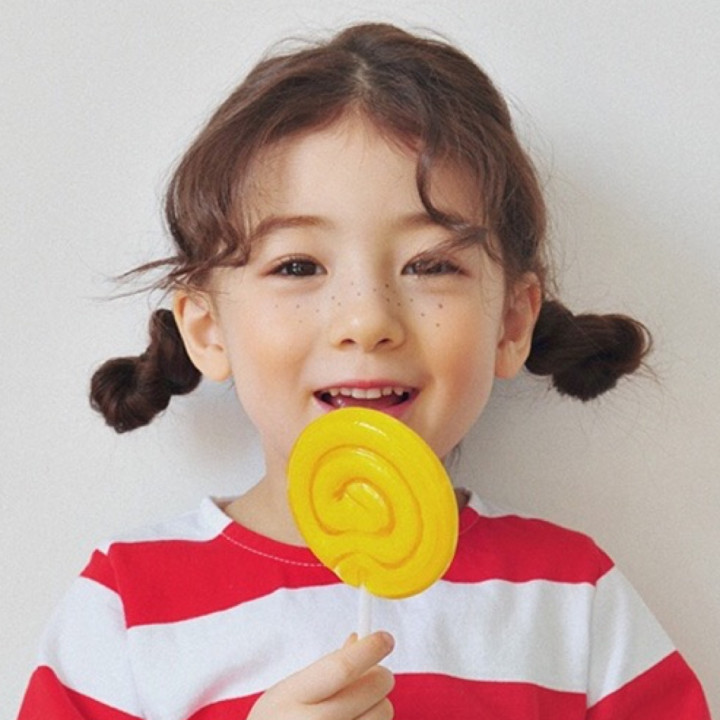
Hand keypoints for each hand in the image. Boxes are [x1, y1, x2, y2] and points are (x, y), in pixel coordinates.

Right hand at [248, 631, 394, 719]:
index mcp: (292, 698)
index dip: (369, 649)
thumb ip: (326, 667)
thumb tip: (360, 640)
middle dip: (380, 675)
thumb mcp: (290, 690)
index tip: (385, 638)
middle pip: (371, 690)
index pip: (342, 668)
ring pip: (383, 712)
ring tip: (358, 706)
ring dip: (378, 704)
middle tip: (375, 674)